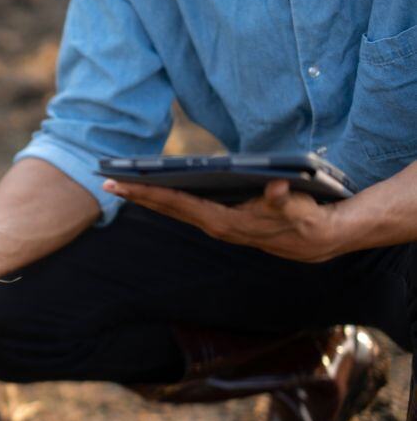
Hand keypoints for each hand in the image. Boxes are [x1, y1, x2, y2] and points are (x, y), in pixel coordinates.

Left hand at [103, 179, 349, 261]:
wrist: (316, 240)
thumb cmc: (304, 219)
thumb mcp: (297, 208)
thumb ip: (285, 200)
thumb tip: (278, 188)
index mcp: (222, 220)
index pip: (176, 204)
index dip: (148, 192)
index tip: (122, 185)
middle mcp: (212, 224)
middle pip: (167, 207)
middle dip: (137, 194)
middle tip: (106, 180)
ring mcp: (214, 223)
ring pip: (173, 209)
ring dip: (148, 196)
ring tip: (122, 183)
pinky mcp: (219, 220)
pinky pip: (184, 208)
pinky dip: (166, 198)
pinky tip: (152, 189)